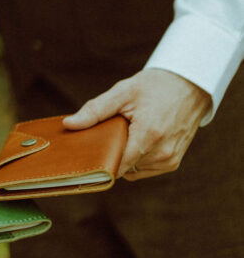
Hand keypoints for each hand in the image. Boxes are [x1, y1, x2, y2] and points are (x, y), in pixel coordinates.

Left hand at [62, 67, 211, 180]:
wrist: (189, 86)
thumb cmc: (154, 87)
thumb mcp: (122, 92)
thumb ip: (95, 110)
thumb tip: (69, 124)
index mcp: (149, 135)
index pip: (117, 164)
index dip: (99, 161)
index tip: (86, 152)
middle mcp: (162, 152)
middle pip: (123, 167)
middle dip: (111, 154)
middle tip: (107, 133)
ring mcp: (169, 160)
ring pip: (134, 171)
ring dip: (125, 157)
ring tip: (127, 133)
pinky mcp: (173, 162)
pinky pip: (146, 169)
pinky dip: (137, 159)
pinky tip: (136, 140)